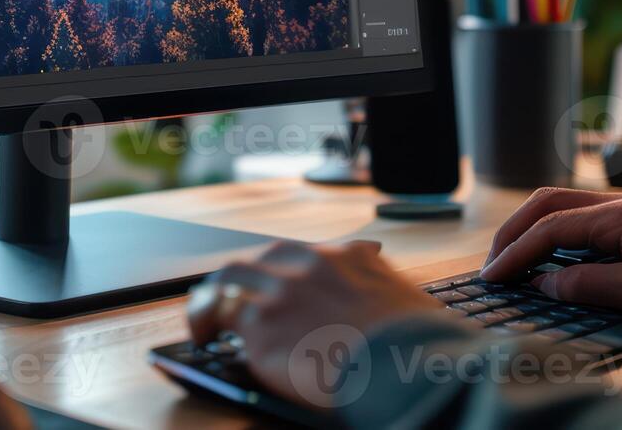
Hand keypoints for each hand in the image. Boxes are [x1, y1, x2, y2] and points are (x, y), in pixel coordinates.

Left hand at [187, 240, 440, 406]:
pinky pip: (220, 314)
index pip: (309, 255)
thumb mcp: (410, 302)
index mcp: (349, 257)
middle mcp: (309, 264)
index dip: (290, 272)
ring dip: (217, 294)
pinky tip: (203, 337)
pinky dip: (206, 322)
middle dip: (247, 277)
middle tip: (236, 297)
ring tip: (206, 317)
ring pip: (232, 278)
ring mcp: (280, 290)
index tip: (284, 286)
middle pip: (263, 258)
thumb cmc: (417, 347)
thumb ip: (385, 291)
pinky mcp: (259, 324)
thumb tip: (389, 305)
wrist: (403, 366)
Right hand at [479, 188, 621, 318]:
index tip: (493, 274)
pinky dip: (560, 227)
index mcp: (619, 215)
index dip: (515, 252)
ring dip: (535, 226)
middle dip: (514, 230)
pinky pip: (588, 211)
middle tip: (495, 261)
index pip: (549, 229)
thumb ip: (589, 285)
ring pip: (567, 203)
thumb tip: (545, 283)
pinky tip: (559, 251)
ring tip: (518, 256)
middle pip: (549, 203)